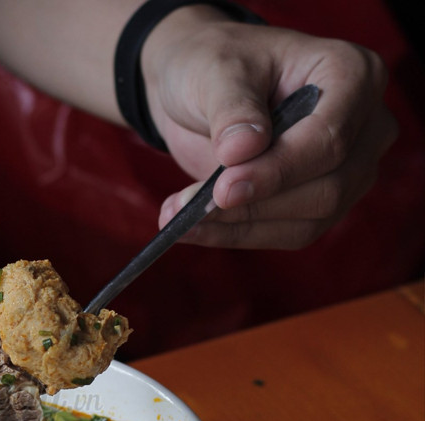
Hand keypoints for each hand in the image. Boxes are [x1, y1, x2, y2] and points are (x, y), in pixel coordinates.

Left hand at [145, 7, 397, 249]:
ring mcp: (347, 171)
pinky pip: (286, 234)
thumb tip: (242, 151)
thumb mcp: (217, 72)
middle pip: (326, 188)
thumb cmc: (217, 65)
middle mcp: (362, 126)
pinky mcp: (318, 204)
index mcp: (353, 76)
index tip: (223, 189)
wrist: (201, 89)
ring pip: (308, 221)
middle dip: (255, 204)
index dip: (278, 170)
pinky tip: (192, 230)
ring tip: (177, 217)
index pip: (331, 139)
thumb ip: (232, 110)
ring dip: (238, 227)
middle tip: (190, 208)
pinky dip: (235, 235)